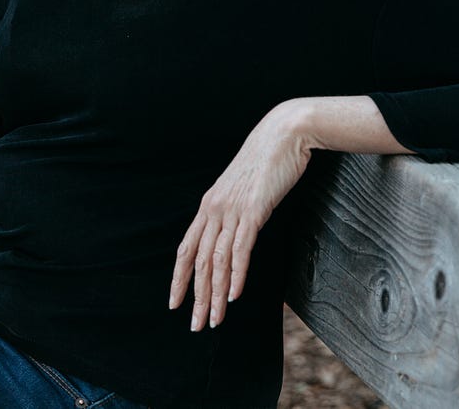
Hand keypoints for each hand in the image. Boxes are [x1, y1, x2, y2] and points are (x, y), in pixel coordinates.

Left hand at [169, 100, 312, 331]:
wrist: (283, 133)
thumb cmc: (266, 160)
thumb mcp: (242, 188)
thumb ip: (234, 210)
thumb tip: (233, 231)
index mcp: (209, 205)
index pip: (186, 249)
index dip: (179, 278)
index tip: (174, 302)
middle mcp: (214, 209)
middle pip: (199, 262)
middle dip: (196, 297)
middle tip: (195, 325)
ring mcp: (233, 210)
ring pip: (217, 261)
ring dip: (215, 294)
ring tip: (214, 319)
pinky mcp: (253, 211)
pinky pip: (240, 250)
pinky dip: (235, 275)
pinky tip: (233, 295)